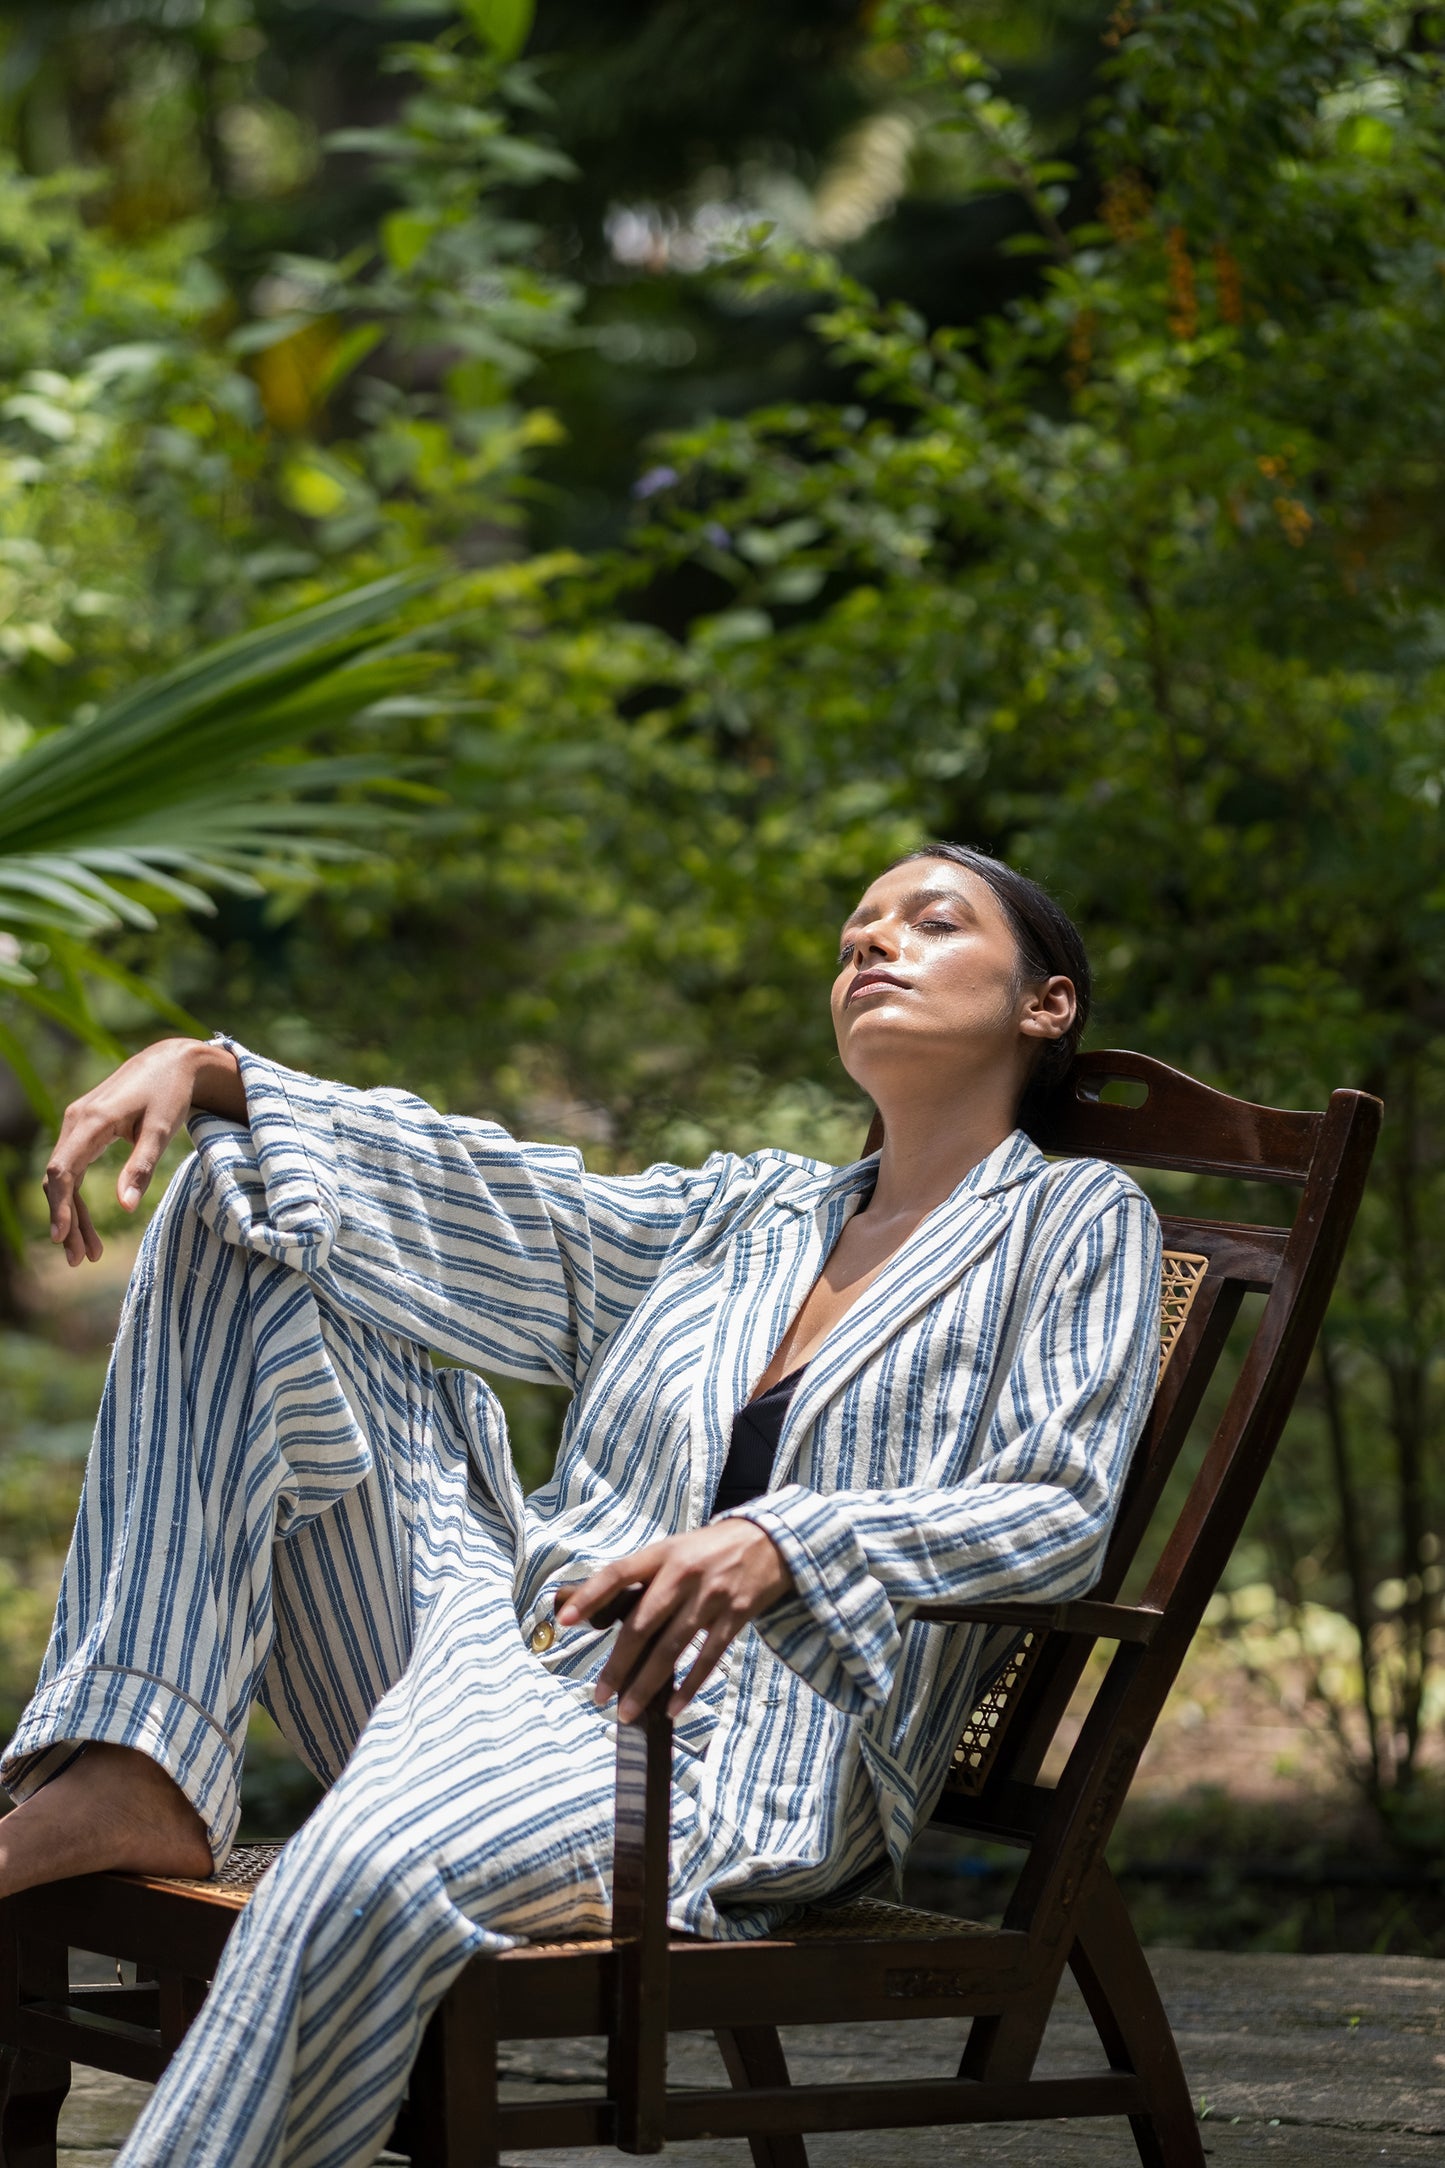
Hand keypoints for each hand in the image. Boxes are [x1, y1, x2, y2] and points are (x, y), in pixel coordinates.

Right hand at [44, 1038, 244, 1266]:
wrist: (172, 1060)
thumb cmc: (170, 1093)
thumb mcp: (162, 1130)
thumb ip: (141, 1167)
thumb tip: (126, 1207)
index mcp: (91, 1120)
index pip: (63, 1170)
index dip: (60, 1206)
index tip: (62, 1237)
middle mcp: (75, 1120)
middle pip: (60, 1179)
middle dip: (67, 1221)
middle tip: (79, 1259)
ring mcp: (77, 1123)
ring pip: (64, 1177)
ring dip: (72, 1214)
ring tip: (87, 1252)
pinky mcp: (85, 1129)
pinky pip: (73, 1168)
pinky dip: (78, 1198)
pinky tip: (87, 1225)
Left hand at [557, 1520, 793, 1721]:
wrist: (770, 1540)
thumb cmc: (710, 1550)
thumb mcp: (675, 1550)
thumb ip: (646, 1577)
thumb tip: (606, 1615)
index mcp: (663, 1553)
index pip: (619, 1573)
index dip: (591, 1596)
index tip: (564, 1620)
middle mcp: (684, 1574)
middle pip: (642, 1625)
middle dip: (618, 1665)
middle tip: (599, 1695)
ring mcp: (711, 1597)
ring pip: (671, 1648)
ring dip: (646, 1685)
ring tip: (627, 1712)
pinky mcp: (735, 1616)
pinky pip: (708, 1658)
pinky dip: (689, 1686)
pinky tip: (672, 1707)